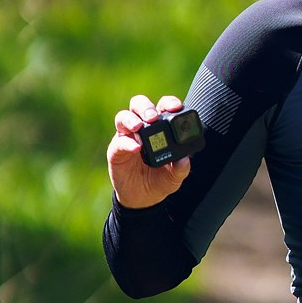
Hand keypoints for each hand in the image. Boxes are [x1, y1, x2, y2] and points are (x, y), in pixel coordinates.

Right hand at [108, 92, 190, 208]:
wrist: (143, 199)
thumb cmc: (160, 181)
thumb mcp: (175, 177)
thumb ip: (181, 168)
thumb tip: (185, 159)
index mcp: (159, 127)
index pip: (162, 107)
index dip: (168, 102)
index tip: (175, 107)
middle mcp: (142, 128)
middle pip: (139, 105)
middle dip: (146, 107)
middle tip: (153, 117)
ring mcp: (127, 137)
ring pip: (123, 117)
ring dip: (131, 119)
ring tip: (139, 127)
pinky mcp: (116, 150)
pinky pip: (119, 142)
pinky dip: (127, 142)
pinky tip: (136, 148)